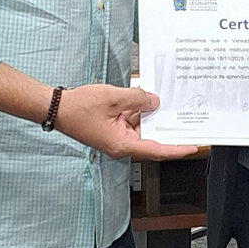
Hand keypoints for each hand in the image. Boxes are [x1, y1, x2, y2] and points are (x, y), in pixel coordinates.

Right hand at [55, 83, 197, 160]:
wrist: (55, 107)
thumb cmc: (77, 108)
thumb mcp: (113, 98)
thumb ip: (137, 99)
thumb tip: (153, 102)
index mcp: (122, 145)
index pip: (156, 150)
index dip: (177, 149)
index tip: (193, 147)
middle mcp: (120, 145)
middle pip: (150, 137)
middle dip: (163, 125)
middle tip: (181, 116)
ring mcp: (116, 137)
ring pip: (140, 127)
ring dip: (147, 114)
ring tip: (157, 100)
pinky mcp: (111, 129)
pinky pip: (130, 121)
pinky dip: (136, 110)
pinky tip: (141, 97)